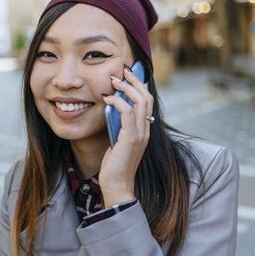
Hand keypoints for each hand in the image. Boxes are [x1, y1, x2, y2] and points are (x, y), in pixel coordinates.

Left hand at [100, 66, 153, 207]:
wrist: (117, 185)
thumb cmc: (115, 165)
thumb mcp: (117, 140)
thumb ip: (118, 125)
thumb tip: (111, 108)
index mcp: (144, 129)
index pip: (147, 101)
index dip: (139, 85)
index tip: (128, 74)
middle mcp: (146, 130)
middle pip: (147, 96)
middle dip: (135, 80)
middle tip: (122, 70)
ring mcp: (141, 134)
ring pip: (140, 101)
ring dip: (126, 87)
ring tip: (114, 80)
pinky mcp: (131, 138)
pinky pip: (128, 113)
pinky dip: (118, 102)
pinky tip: (107, 98)